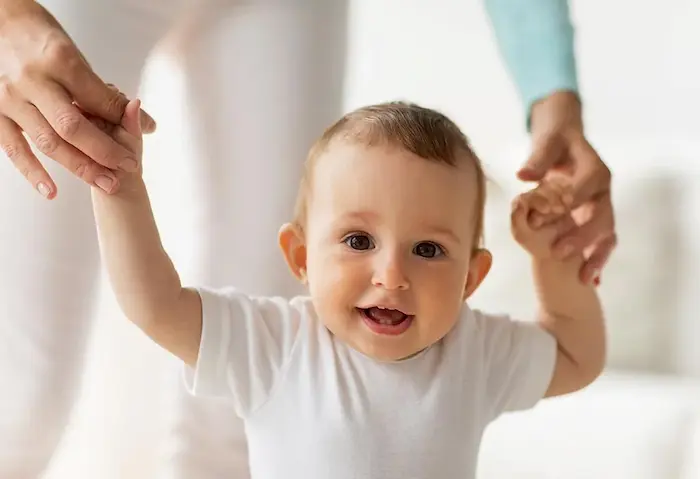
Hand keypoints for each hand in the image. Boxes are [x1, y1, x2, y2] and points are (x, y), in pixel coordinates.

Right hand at [0, 1, 154, 197]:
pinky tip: (51, 191)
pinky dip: (33, 173)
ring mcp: (11, 100)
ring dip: (80, 167)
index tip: (143, 134)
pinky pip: (14, 148)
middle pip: (73, 127)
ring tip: (106, 182)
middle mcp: (33, 81)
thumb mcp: (75, 54)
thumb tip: (145, 121)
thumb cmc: (39, 38)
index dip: (124, 121)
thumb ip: (104, 91)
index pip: (98, 100)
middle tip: (129, 167)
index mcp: (59, 62)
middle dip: (105, 152)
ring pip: (48, 142)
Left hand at [520, 91, 615, 284]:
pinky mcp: (597, 219)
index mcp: (594, 170)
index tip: (545, 218)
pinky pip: (602, 242)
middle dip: (583, 236)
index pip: (584, 189)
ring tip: (585, 278)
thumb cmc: (557, 142)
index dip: (566, 204)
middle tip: (560, 252)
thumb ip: (537, 159)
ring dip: (596, 256)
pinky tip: (589, 280)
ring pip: (606, 233)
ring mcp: (602, 207)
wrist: (567, 142)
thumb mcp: (547, 143)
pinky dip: (597, 261)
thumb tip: (524, 175)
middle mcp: (603, 191)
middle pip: (601, 216)